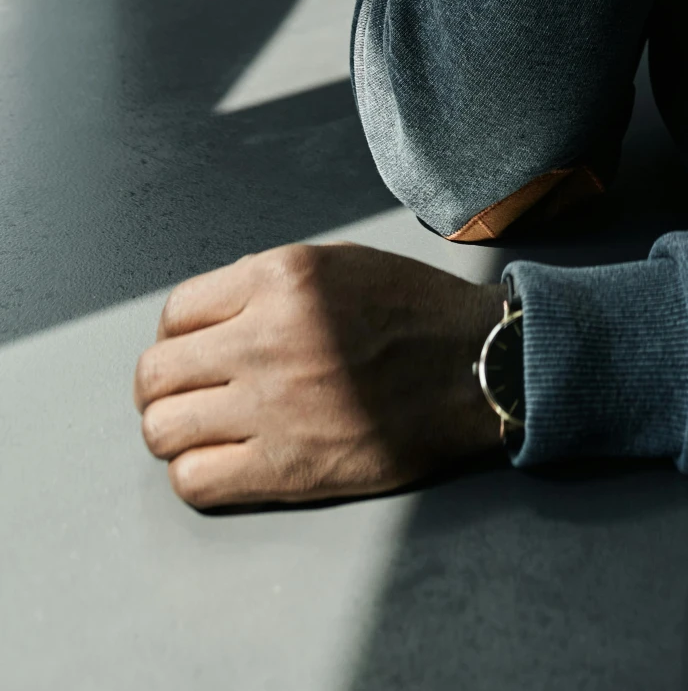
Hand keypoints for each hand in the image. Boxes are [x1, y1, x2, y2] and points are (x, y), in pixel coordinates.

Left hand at [134, 241, 505, 510]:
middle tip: (188, 394)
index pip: (177, 312)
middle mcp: (267, 338)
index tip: (195, 350)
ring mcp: (273, 405)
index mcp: (282, 278)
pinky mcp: (288, 466)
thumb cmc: (415, 313)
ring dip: (172, 432)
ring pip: (162, 430)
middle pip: (155, 374)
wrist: (476, 369)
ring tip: (199, 431)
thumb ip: (270, 282)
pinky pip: (195, 480)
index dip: (178, 335)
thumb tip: (211, 317)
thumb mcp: (341, 263)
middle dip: (163, 385)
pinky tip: (222, 462)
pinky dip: (195, 474)